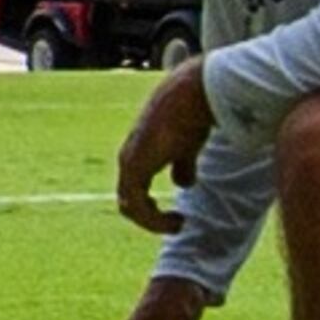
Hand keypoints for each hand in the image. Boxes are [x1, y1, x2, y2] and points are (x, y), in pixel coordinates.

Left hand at [112, 55, 216, 235]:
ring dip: (154, 223)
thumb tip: (183, 185)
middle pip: (128, 203)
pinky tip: (177, 220)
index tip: (177, 216)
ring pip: (130, 207)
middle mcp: (128, 160)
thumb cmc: (190, 115)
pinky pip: (137, 206)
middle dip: (151, 219)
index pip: (133, 192)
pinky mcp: (136, 167)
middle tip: (178, 223)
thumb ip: (183, 165)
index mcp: (138, 154)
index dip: (151, 209)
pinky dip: (154, 219)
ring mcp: (129, 163)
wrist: (191, 95)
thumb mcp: (187, 146)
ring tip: (179, 224)